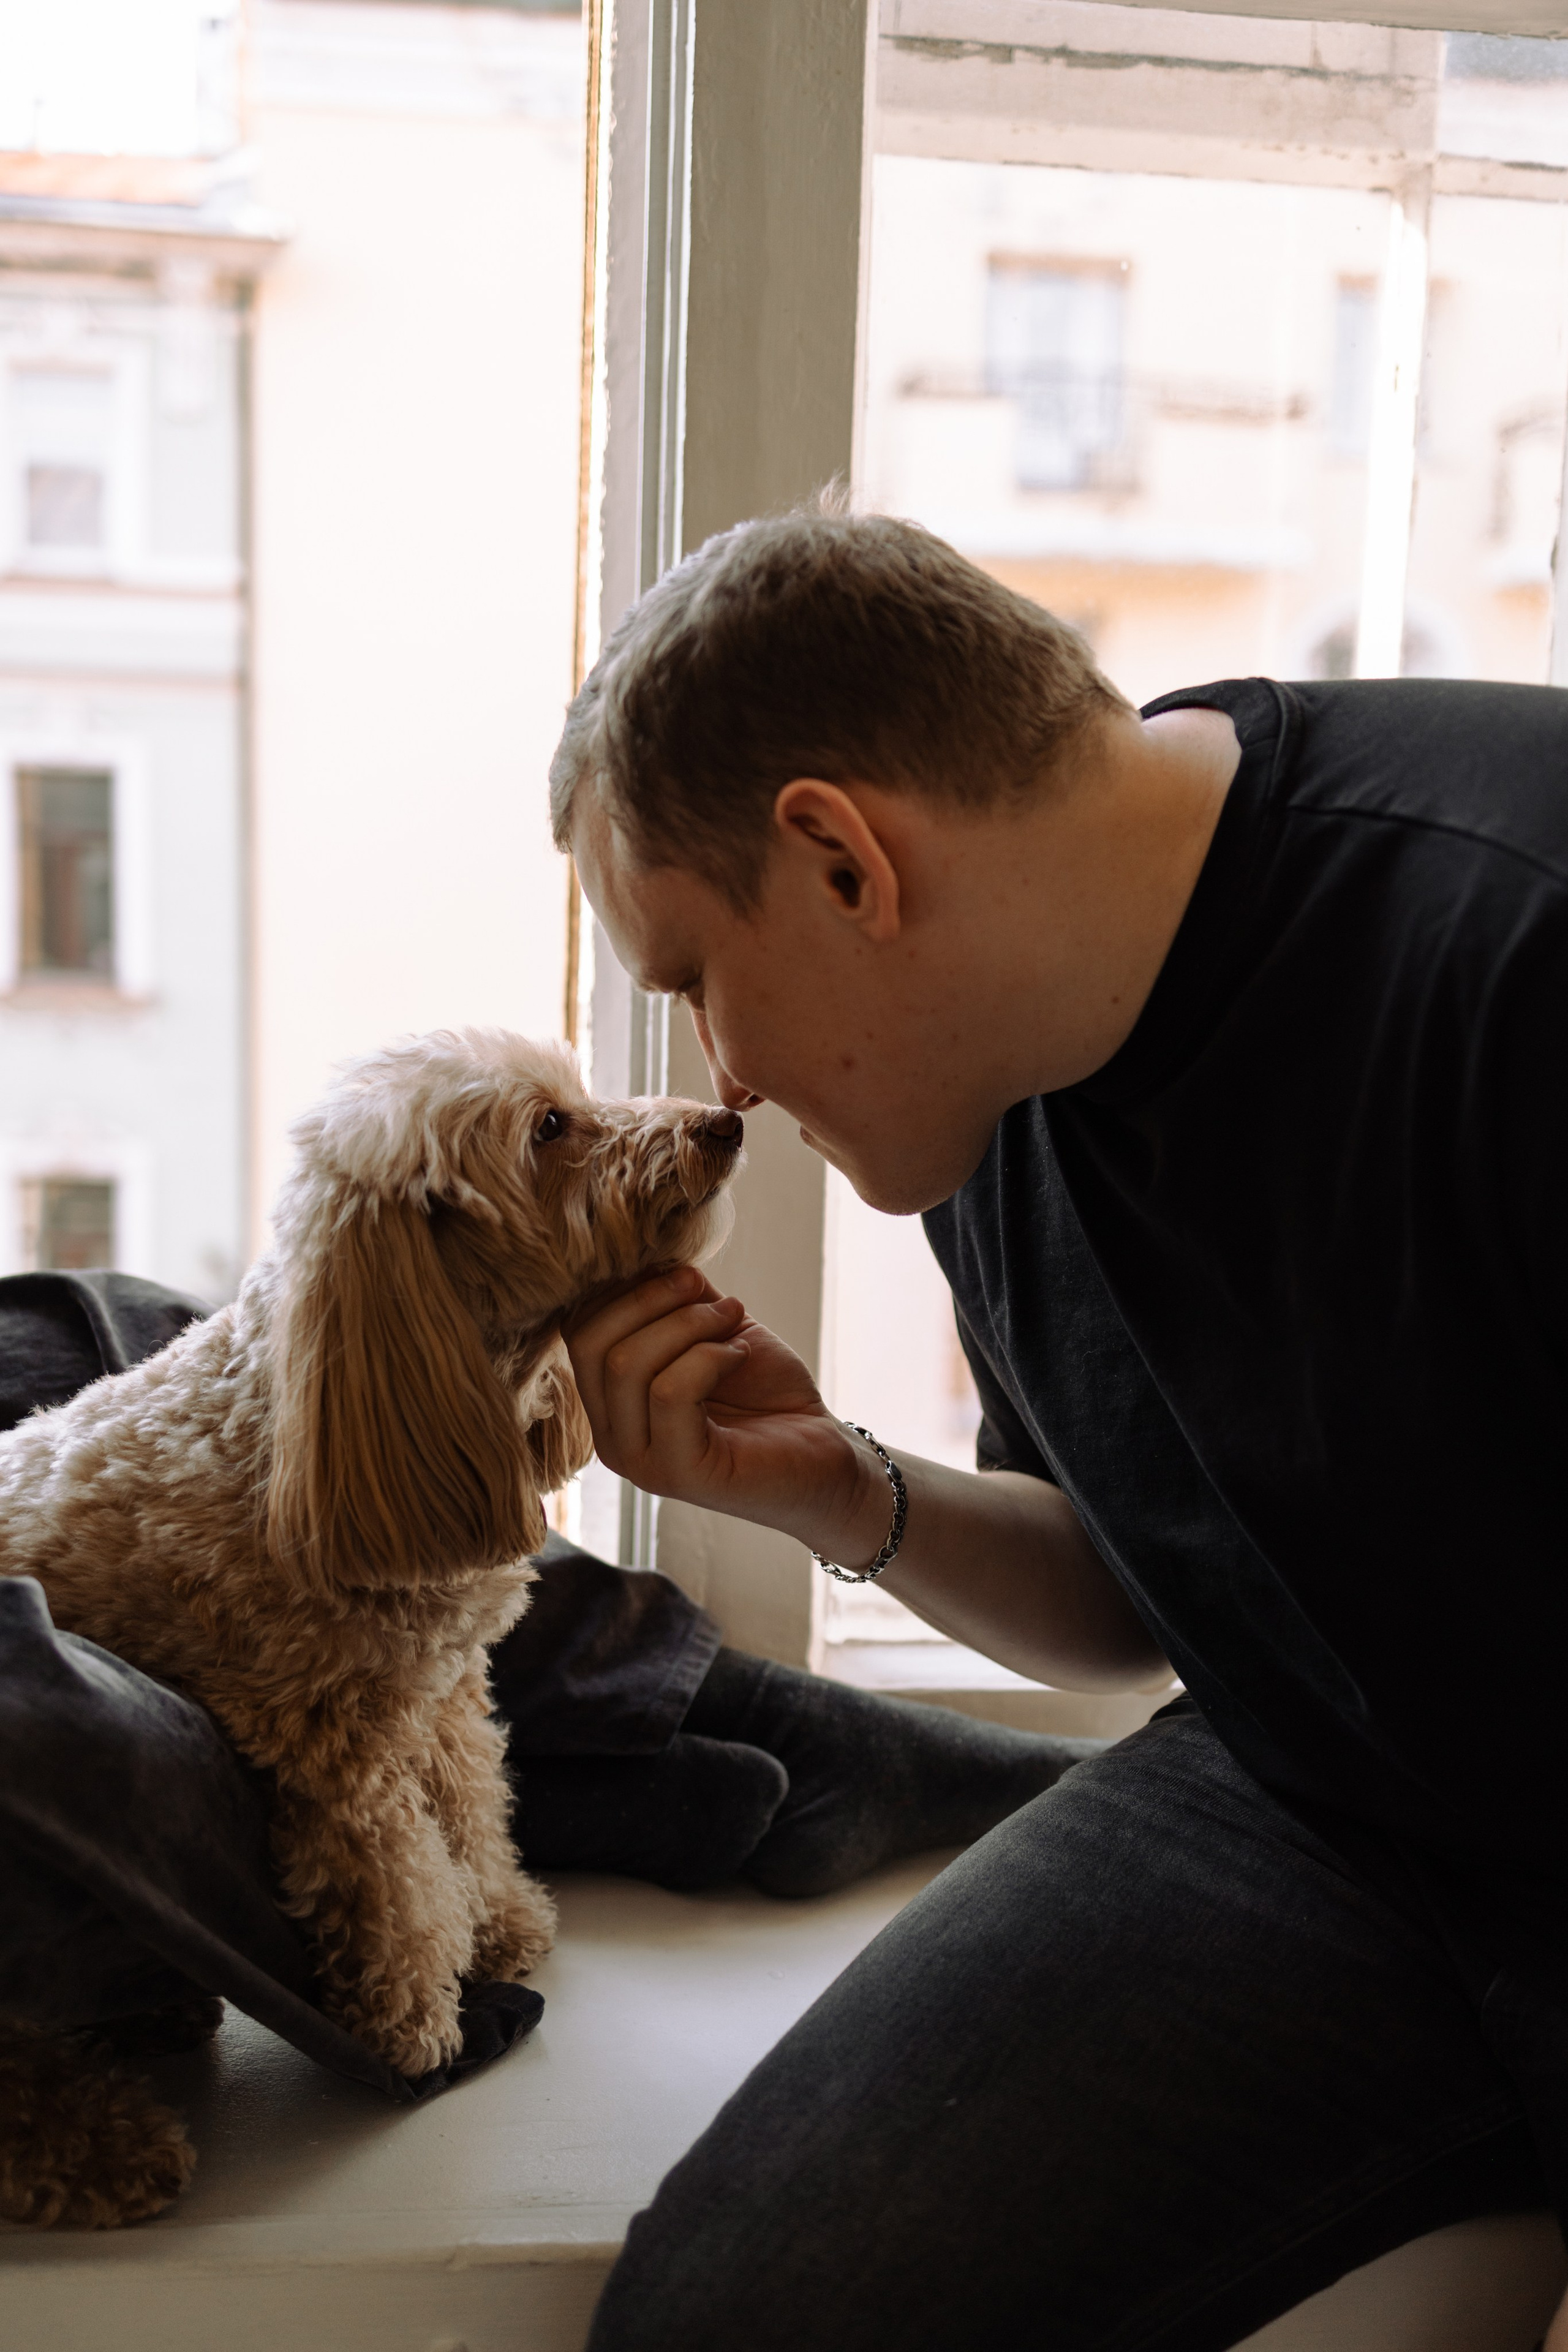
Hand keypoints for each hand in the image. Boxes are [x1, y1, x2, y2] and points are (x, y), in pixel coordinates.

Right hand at [563, 1266, 887, 1562]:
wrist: (822, 1455)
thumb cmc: (766, 1393)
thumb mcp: (710, 1330)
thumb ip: (672, 1300)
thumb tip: (646, 1256)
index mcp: (610, 1403)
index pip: (579, 1330)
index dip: (626, 1288)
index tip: (685, 1275)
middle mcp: (612, 1439)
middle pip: (594, 1343)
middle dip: (654, 1300)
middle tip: (708, 1293)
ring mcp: (640, 1462)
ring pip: (628, 1364)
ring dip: (689, 1325)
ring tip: (732, 1322)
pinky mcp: (679, 1473)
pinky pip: (670, 1391)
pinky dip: (710, 1357)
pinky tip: (740, 1356)